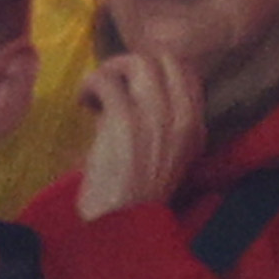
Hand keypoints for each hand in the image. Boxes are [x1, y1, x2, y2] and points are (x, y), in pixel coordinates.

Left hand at [76, 50, 207, 218]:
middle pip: (163, 59)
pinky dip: (88, 85)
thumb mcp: (166, 151)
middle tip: (111, 83)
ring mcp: (156, 118)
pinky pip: (104, 80)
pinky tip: (83, 103)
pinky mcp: (125, 120)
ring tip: (96, 93)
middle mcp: (182, 119)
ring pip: (136, 62)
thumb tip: (135, 84)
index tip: (131, 83)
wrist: (123, 219)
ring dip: (108, 71)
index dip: (153, 67)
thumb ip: (161, 119)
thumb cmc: (136, 188)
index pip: (185, 70)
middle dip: (130, 63)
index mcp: (195, 127)